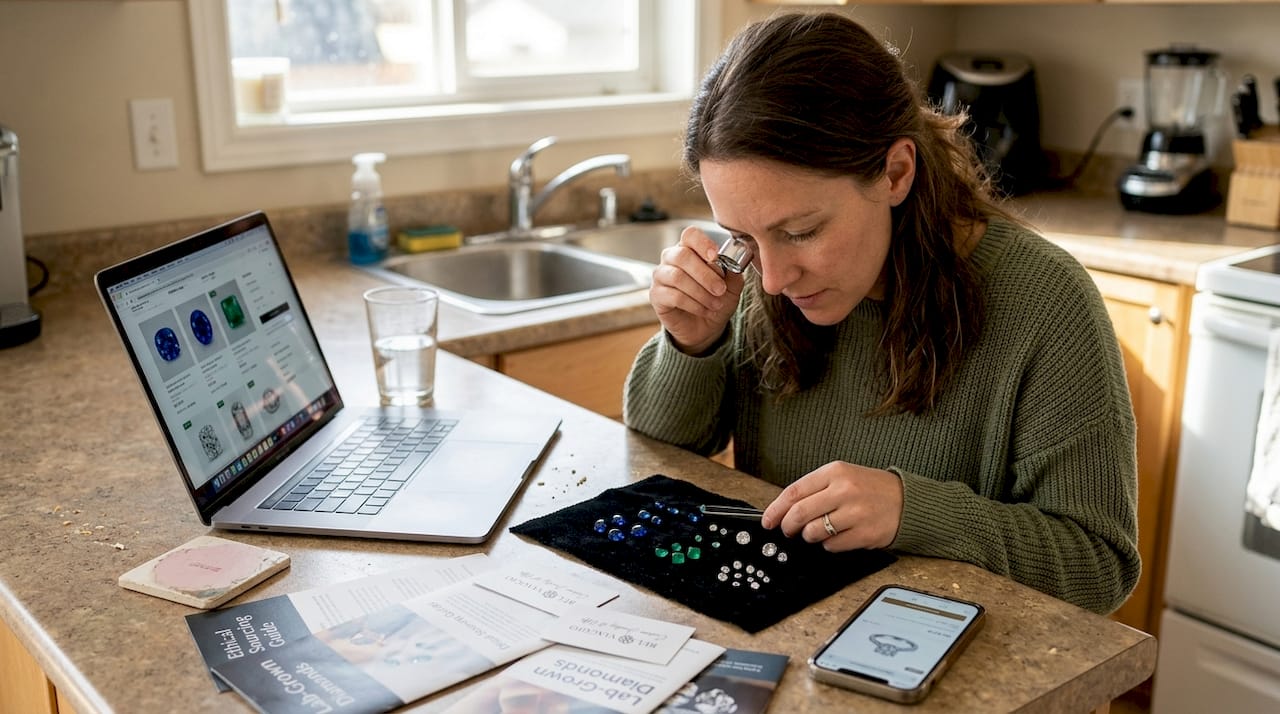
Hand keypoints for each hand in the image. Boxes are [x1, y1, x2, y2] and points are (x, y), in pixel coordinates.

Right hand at [649, 226, 744, 354]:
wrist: (706, 326)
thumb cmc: (716, 299)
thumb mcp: (732, 286)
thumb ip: (734, 272)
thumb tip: (735, 262)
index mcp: (690, 248)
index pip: (690, 235)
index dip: (702, 243)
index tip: (715, 256)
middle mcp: (671, 258)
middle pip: (682, 255)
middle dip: (705, 274)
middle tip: (721, 289)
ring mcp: (661, 275)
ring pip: (677, 277)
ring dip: (701, 292)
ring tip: (716, 304)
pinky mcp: (656, 295)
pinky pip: (673, 296)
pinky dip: (693, 304)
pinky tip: (704, 310)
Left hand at [760, 462, 903, 550]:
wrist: (906, 500)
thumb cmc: (869, 489)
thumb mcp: (842, 477)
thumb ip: (815, 490)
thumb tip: (784, 510)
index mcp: (835, 472)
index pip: (795, 491)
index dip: (776, 509)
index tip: (768, 520)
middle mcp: (844, 490)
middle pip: (800, 513)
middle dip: (788, 526)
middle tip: (787, 531)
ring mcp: (856, 513)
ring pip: (814, 532)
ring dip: (809, 536)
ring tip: (817, 531)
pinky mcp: (864, 534)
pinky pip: (832, 545)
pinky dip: (828, 545)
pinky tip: (837, 536)